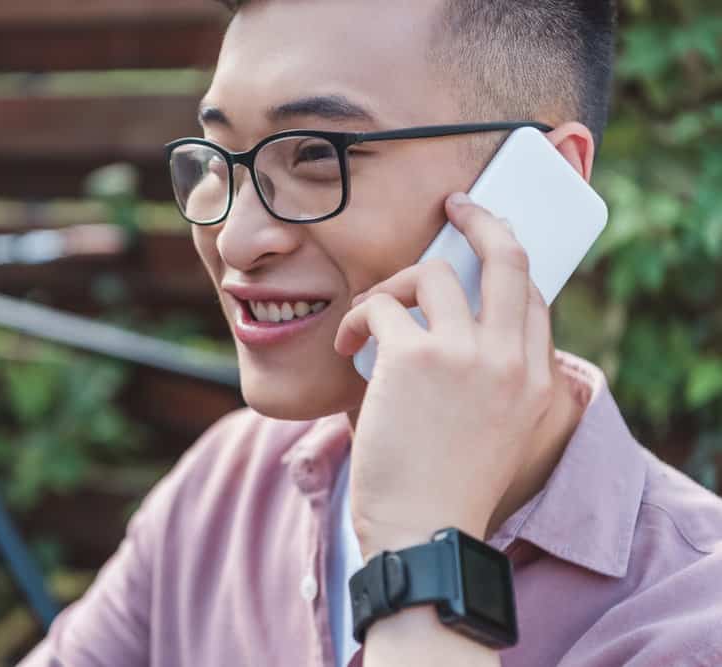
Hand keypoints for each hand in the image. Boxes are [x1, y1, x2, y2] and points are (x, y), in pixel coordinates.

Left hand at [334, 192, 555, 557]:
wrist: (424, 532)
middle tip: (455, 205)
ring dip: (392, 285)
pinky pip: (380, 306)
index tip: (484, 243)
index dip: (504, 262)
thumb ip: (486, 378)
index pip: (531, 295)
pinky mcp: (416, 357)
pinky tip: (345, 345)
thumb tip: (447, 326)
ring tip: (368, 318)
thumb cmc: (445, 486)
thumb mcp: (493, 430)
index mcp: (536, 378)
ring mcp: (467, 352)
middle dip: (480, 218)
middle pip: (507, 257)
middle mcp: (511, 357)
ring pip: (433, 273)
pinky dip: (357, 317)